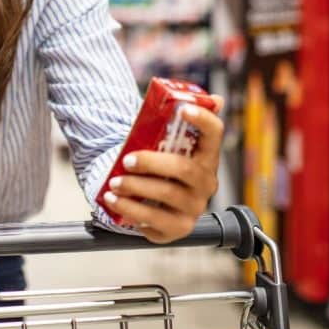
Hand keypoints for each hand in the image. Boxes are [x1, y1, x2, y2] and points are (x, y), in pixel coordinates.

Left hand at [104, 95, 223, 243]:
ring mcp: (193, 208)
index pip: (214, 133)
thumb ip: (177, 123)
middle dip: (152, 163)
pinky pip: (154, 220)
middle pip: (185, 169)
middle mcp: (206, 183)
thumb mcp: (166, 146)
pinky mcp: (177, 229)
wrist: (152, 203)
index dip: (203, 120)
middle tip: (127, 160)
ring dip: (136, 187)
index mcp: (207, 157)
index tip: (184, 109)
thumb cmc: (160, 168)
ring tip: (114, 182)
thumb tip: (215, 99)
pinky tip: (113, 200)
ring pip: (167, 194)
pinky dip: (129, 209)